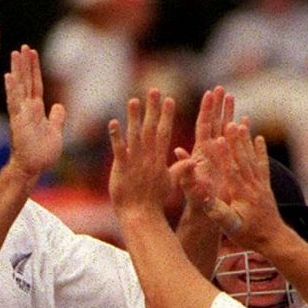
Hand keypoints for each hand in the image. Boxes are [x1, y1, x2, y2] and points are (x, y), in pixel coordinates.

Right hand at [5, 46, 65, 180]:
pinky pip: (14, 102)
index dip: (34, 69)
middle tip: (24, 47)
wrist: (33, 168)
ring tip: (15, 53)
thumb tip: (59, 106)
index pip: (35, 84)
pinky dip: (12, 89)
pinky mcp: (17, 122)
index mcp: (35, 109)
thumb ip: (57, 118)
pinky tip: (8, 76)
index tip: (33, 53)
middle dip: (25, 64)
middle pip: (26, 81)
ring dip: (17, 70)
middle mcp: (26, 109)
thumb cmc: (41, 153)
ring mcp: (21, 114)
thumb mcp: (55, 132)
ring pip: (19, 87)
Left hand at [107, 91, 176, 219]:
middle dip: (153, 109)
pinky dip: (116, 136)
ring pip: (135, 135)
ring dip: (134, 117)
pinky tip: (113, 122)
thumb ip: (180, 169)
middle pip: (151, 128)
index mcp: (159, 159)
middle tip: (154, 90)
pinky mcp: (122, 169)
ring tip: (134, 100)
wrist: (141, 216)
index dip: (166, 116)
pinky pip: (119, 149)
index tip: (169, 99)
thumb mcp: (170, 184)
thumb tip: (194, 161)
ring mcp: (135, 162)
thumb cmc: (154, 202)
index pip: (164, 133)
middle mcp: (148, 157)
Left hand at [173, 87, 232, 207]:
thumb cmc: (198, 205)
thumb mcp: (191, 187)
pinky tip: (246, 121)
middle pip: (214, 124)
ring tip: (231, 96)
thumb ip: (187, 170)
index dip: (207, 110)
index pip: (204, 127)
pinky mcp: (227, 165)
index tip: (210, 93)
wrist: (206, 219)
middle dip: (218, 106)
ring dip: (228, 114)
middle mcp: (209, 153)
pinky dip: (240, 133)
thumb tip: (178, 151)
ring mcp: (219, 158)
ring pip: (224, 131)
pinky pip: (235, 145)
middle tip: (221, 88)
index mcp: (201, 155)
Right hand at [186, 121, 288, 252]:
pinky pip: (263, 165)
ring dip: (246, 141)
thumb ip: (217, 211)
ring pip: (252, 159)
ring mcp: (260, 185)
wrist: (274, 240)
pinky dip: (261, 151)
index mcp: (241, 195)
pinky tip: (259, 138)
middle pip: (242, 160)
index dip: (224, 155)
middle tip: (230, 123)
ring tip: (241, 124)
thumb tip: (203, 198)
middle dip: (235, 141)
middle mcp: (252, 186)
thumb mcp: (229, 227)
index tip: (218, 139)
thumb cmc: (248, 235)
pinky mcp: (265, 186)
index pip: (231, 171)